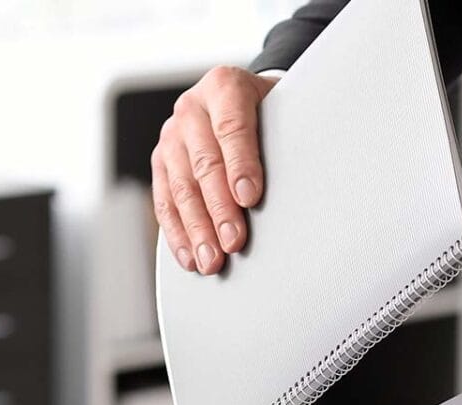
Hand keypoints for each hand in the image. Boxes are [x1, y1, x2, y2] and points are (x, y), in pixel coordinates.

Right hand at [152, 67, 279, 275]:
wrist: (235, 100)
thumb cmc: (268, 110)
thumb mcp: (282, 108)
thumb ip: (286, 135)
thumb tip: (301, 185)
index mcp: (224, 87)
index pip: (232, 126)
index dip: (241, 164)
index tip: (250, 198)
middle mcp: (191, 108)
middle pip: (204, 163)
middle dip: (219, 208)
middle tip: (234, 241)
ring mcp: (171, 136)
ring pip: (181, 187)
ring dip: (197, 229)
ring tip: (212, 260)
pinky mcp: (160, 163)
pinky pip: (164, 201)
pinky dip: (177, 233)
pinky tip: (190, 256)